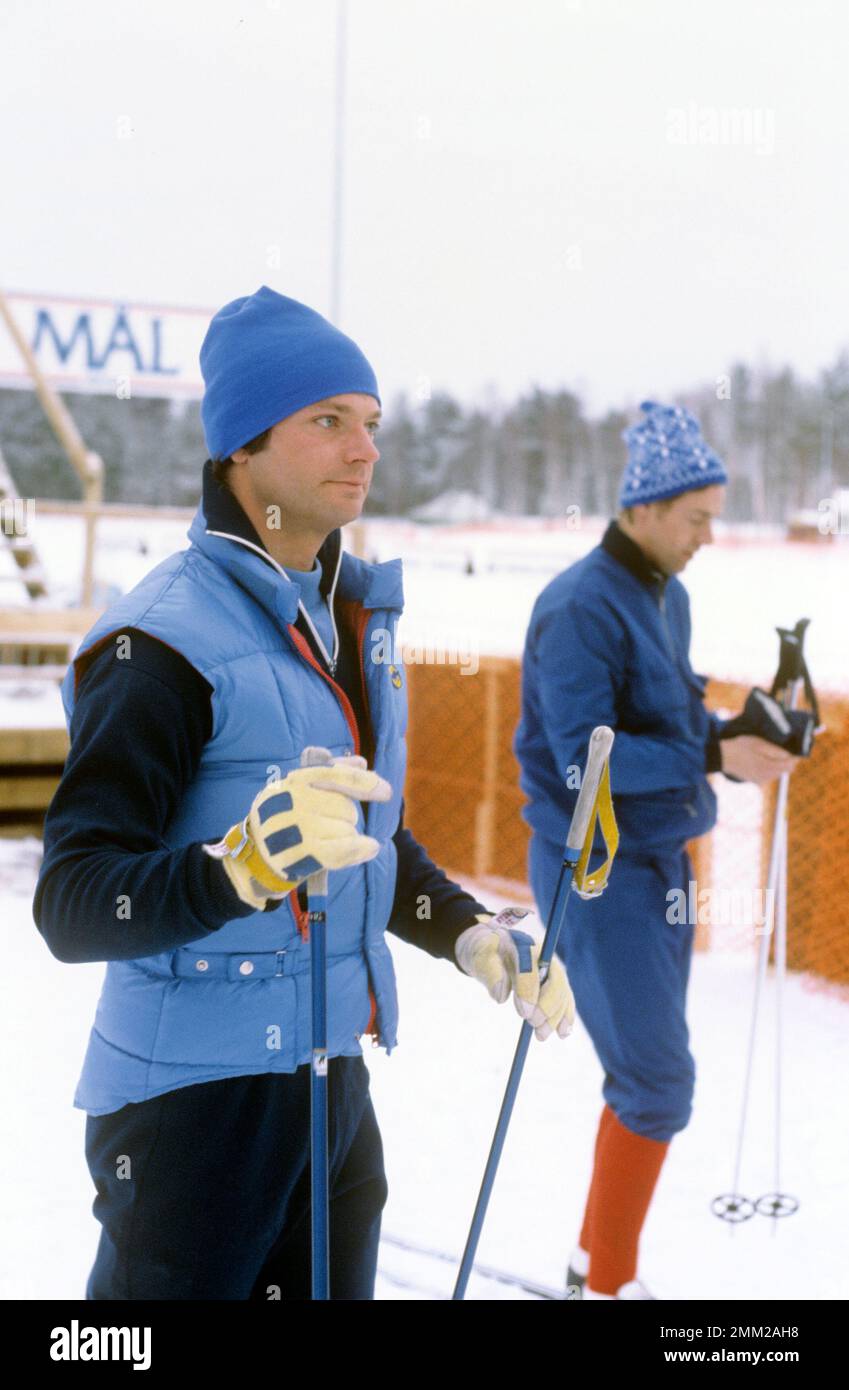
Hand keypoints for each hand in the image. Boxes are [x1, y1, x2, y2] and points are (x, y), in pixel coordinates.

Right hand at [206, 754, 391, 908]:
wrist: (254, 856)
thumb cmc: (283, 819)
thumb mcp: (299, 789)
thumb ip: (330, 772)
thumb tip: (360, 762)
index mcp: (295, 780)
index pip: (336, 775)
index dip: (364, 782)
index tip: (385, 791)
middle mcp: (295, 800)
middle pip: (345, 806)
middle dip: (345, 817)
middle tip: (327, 826)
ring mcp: (299, 827)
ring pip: (346, 828)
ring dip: (344, 836)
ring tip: (322, 840)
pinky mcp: (303, 852)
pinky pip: (344, 849)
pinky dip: (360, 849)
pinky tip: (369, 847)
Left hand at [455, 907, 575, 1040]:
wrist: (494, 949)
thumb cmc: (486, 953)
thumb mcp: (481, 959)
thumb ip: (491, 973)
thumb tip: (501, 995)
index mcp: (524, 945)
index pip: (531, 968)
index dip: (529, 991)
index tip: (524, 1014)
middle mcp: (543, 955)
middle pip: (554, 981)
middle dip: (546, 1006)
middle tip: (533, 1024)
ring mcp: (553, 969)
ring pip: (562, 993)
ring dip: (555, 1017)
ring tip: (541, 1035)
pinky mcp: (556, 982)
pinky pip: (565, 999)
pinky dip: (566, 1016)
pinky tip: (563, 1033)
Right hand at [720, 734, 800, 784]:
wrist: (721, 756)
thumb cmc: (740, 746)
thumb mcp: (758, 744)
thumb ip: (775, 751)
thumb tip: (790, 756)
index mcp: (769, 767)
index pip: (790, 764)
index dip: (795, 756)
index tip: (795, 748)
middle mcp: (766, 776)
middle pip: (785, 770)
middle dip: (787, 761)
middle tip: (782, 749)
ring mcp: (760, 780)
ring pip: (777, 773)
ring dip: (778, 764)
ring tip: (771, 753)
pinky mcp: (754, 780)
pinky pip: (768, 775)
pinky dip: (770, 768)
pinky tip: (762, 760)